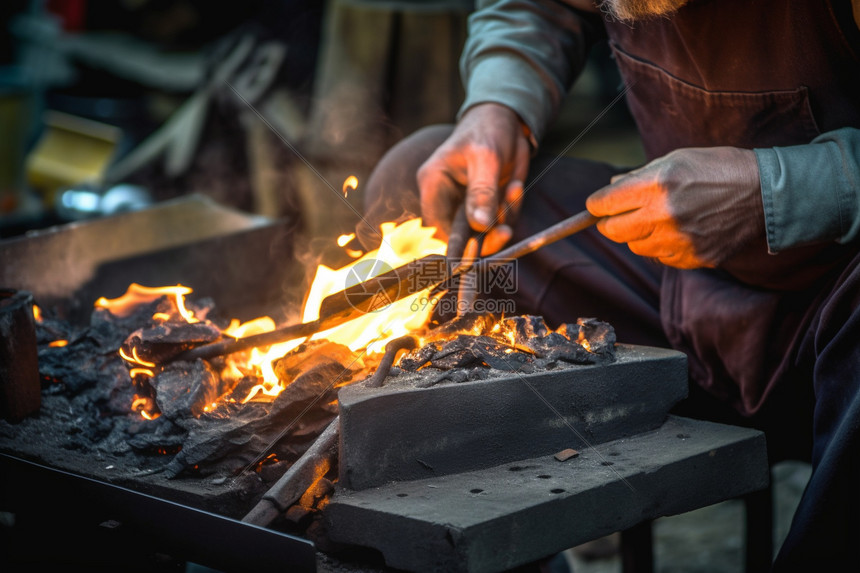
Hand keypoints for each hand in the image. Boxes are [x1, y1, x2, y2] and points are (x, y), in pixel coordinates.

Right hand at [417, 103, 530, 256]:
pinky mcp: (488, 204)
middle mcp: (447, 198)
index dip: (453, 244)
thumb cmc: (488, 130)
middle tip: (505, 232)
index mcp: (434, 184)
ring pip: (484, 231)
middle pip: (460, 235)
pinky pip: (500, 220)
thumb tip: (479, 225)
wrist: (508, 120)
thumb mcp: (485, 158)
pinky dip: (512, 210)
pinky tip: (516, 186)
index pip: (436, 226)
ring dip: (503, 220)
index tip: (474, 251)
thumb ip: (482, 192)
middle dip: (485, 237)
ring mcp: (468, 203)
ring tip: (514, 190)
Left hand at [585, 147, 763, 268]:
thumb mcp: (676, 159)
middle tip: (621, 213)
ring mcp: (678, 241)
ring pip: (635, 246)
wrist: (765, 194)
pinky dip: (662, 246)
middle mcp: (663, 216)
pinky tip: (680, 229)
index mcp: (656, 186)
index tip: (598, 204)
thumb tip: (611, 189)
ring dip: (638, 234)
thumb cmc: (718, 169)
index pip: (603, 204)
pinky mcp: (692, 258)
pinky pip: (660, 257)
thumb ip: (639, 176)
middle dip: (611, 222)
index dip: (597, 204)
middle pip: (612, 231)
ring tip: (659, 218)